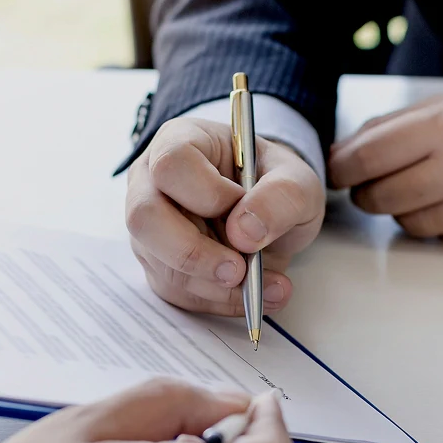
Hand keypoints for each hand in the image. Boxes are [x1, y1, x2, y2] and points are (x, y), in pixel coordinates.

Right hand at [126, 117, 324, 314]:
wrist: (270, 212)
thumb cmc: (273, 184)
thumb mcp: (297, 180)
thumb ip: (282, 196)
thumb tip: (244, 232)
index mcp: (179, 142)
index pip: (171, 165)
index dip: (206, 193)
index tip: (240, 205)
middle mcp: (151, 183)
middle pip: (145, 219)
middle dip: (195, 254)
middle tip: (239, 271)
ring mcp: (151, 229)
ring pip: (161, 264)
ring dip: (216, 285)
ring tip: (268, 285)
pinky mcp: (160, 265)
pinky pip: (177, 292)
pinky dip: (219, 300)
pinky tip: (255, 293)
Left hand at [328, 89, 442, 248]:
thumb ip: (392, 128)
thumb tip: (339, 156)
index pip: (366, 157)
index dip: (341, 168)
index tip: (337, 171)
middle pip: (377, 196)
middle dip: (367, 191)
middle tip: (377, 180)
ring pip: (404, 222)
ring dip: (403, 208)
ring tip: (427, 187)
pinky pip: (439, 238)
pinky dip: (437, 223)